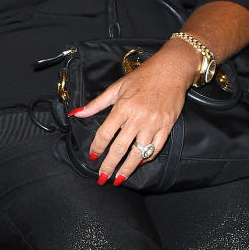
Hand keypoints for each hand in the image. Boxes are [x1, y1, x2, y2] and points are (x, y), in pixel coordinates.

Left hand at [71, 46, 195, 183]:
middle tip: (102, 178)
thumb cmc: (143, 77)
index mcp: (123, 107)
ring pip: (138, 152)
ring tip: (119, 178)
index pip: (105, 133)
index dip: (97, 147)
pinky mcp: (167, 126)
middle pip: (120, 148)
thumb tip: (76, 113)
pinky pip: (156, 148)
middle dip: (109, 165)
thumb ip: (96, 104)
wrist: (172, 70)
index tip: (93, 157)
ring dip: (127, 168)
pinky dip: (147, 157)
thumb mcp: (117, 87)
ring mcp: (153, 124)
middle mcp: (138, 117)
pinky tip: (139, 163)